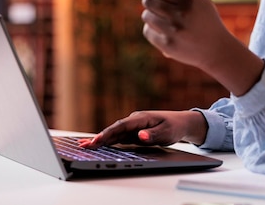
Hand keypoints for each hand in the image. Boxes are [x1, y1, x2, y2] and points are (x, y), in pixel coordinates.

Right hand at [78, 110, 206, 148]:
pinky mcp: (133, 132)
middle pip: (114, 130)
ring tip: (85, 146)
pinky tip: (98, 145)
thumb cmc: (174, 126)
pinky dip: (108, 141)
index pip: (121, 126)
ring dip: (100, 140)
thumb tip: (140, 137)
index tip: (98, 140)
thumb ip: (152, 135)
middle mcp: (134, 121)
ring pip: (114, 134)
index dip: (108, 133)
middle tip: (84, 145)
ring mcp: (133, 126)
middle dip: (99, 138)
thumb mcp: (166, 132)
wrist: (181, 123)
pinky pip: (119, 138)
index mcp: (140, 118)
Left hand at [140, 0, 263, 94]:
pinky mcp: (167, 46)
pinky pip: (147, 31)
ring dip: (150, 14)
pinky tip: (161, 30)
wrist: (217, 50)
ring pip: (146, 16)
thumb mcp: (201, 0)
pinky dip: (152, 29)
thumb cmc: (206, 20)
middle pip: (149, 1)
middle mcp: (181, 15)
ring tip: (160, 17)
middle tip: (149, 0)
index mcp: (190, 1)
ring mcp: (173, 32)